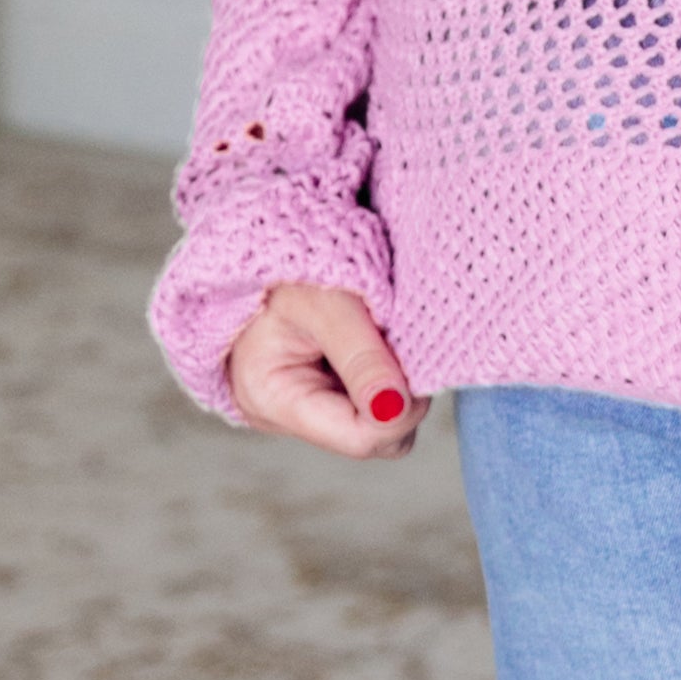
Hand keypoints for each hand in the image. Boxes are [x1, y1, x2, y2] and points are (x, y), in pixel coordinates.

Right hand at [226, 283, 424, 456]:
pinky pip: (377, 400)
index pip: (360, 438)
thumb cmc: (287, 266)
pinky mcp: (326, 390)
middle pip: (376, 438)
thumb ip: (361, 356)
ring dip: (398, 382)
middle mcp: (286, 415)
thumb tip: (395, 408)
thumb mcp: (322, 302)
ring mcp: (307, 405)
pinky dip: (389, 372)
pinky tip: (377, 337)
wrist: (267, 240)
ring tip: (383, 332)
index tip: (413, 357)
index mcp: (272, 399)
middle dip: (403, 397)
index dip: (401, 407)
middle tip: (398, 338)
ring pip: (384, 421)